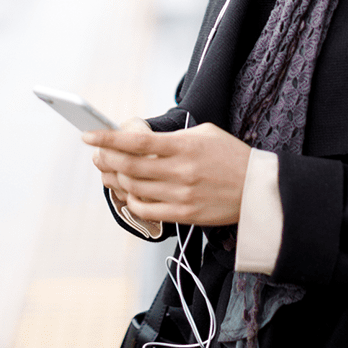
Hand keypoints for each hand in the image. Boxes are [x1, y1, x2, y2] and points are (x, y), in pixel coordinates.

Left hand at [84, 122, 250, 225]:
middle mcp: (180, 172)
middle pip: (128, 167)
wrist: (257, 190)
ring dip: (114, 179)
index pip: (136, 142)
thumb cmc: (231, 156)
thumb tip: (140, 138)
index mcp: (185, 147)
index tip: (89, 135)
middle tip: (97, 154)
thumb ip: (173, 136)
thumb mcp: (205, 133)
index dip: (108, 139)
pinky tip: (128, 192)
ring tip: (109, 172)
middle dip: (105, 159)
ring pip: (133, 188)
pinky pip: (145, 210)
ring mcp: (181, 196)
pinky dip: (130, 200)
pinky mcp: (183, 215)